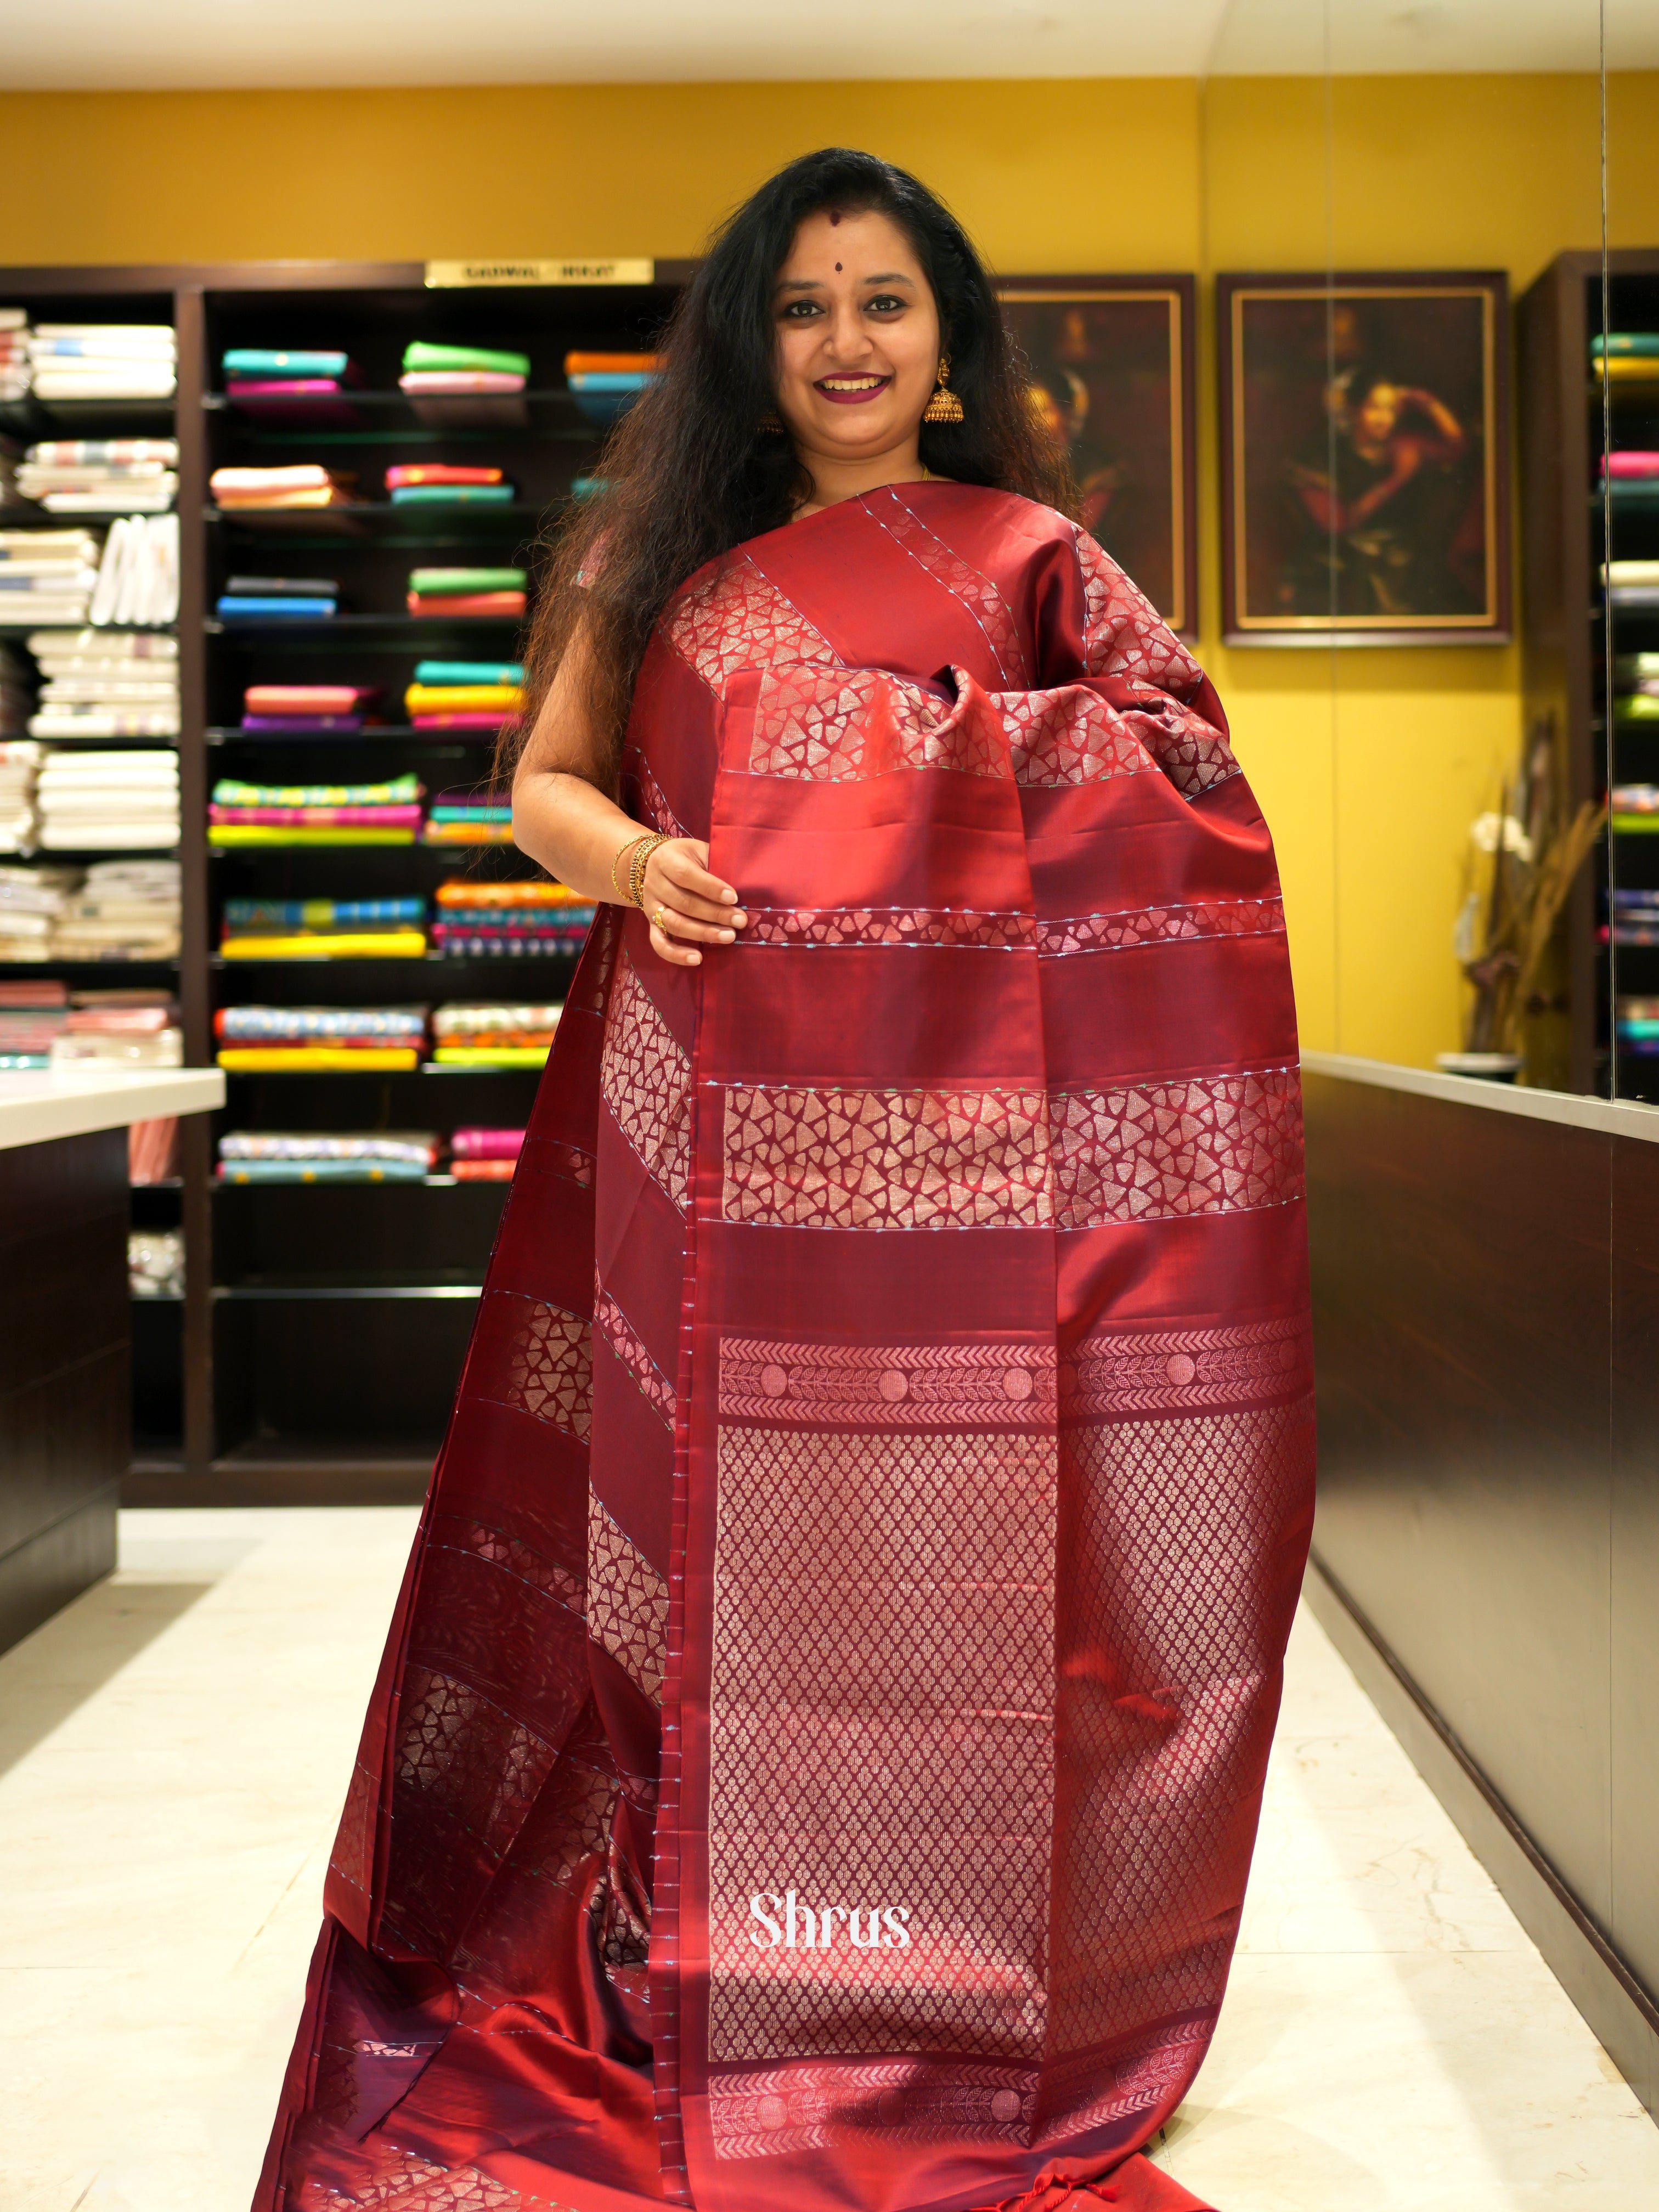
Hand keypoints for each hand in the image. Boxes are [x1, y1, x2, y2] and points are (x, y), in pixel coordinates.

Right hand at [641, 837, 746, 967]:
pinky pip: (660, 944)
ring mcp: (650, 906)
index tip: (734, 897)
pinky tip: (698, 959)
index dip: (710, 888)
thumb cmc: (686, 858)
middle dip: (715, 914)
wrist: (652, 863)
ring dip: (703, 933)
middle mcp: (654, 884)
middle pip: (683, 903)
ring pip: (674, 924)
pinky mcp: (651, 924)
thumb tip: (743, 886)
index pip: (685, 875)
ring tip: (729, 937)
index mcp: (666, 860)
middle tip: (740, 920)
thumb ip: (715, 864)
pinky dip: (677, 955)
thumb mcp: (698, 851)